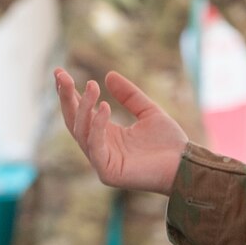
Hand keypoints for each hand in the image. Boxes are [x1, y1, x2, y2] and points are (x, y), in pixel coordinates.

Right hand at [55, 69, 187, 193]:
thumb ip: (129, 95)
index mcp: (106, 135)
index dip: (68, 93)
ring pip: (81, 131)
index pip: (80, 112)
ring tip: (92, 86)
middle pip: (73, 121)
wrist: (186, 165)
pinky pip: (95, 145)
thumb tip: (108, 75)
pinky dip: (97, 125)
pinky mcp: (107, 172)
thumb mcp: (148, 111)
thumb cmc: (169, 142)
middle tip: (61, 75)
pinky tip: (104, 107)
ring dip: (83, 107)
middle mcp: (100, 148)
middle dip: (66, 97)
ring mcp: (101, 162)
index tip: (59, 71)